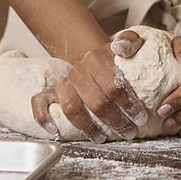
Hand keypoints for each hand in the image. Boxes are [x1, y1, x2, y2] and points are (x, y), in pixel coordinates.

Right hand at [30, 30, 149, 142]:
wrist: (93, 59)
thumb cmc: (113, 59)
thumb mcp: (127, 44)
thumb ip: (130, 41)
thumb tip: (123, 48)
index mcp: (97, 58)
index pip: (114, 85)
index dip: (129, 104)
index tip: (140, 117)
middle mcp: (78, 71)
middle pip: (96, 101)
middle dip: (115, 121)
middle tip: (129, 132)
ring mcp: (64, 82)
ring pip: (72, 108)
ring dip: (88, 127)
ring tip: (102, 138)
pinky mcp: (51, 92)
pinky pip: (40, 102)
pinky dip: (43, 117)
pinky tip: (55, 130)